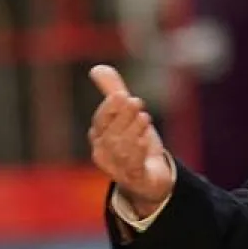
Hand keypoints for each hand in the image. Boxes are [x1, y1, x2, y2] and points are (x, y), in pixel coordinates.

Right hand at [88, 64, 174, 215]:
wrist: (150, 177)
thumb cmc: (135, 142)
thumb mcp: (126, 114)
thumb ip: (113, 91)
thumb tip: (97, 68)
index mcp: (98, 137)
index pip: (100, 121)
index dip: (110, 108)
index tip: (122, 95)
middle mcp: (104, 154)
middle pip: (111, 134)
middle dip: (124, 116)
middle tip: (138, 103)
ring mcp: (117, 170)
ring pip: (122, 148)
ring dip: (133, 130)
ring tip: (145, 118)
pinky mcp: (134, 179)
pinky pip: (133, 166)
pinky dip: (139, 151)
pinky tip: (146, 140)